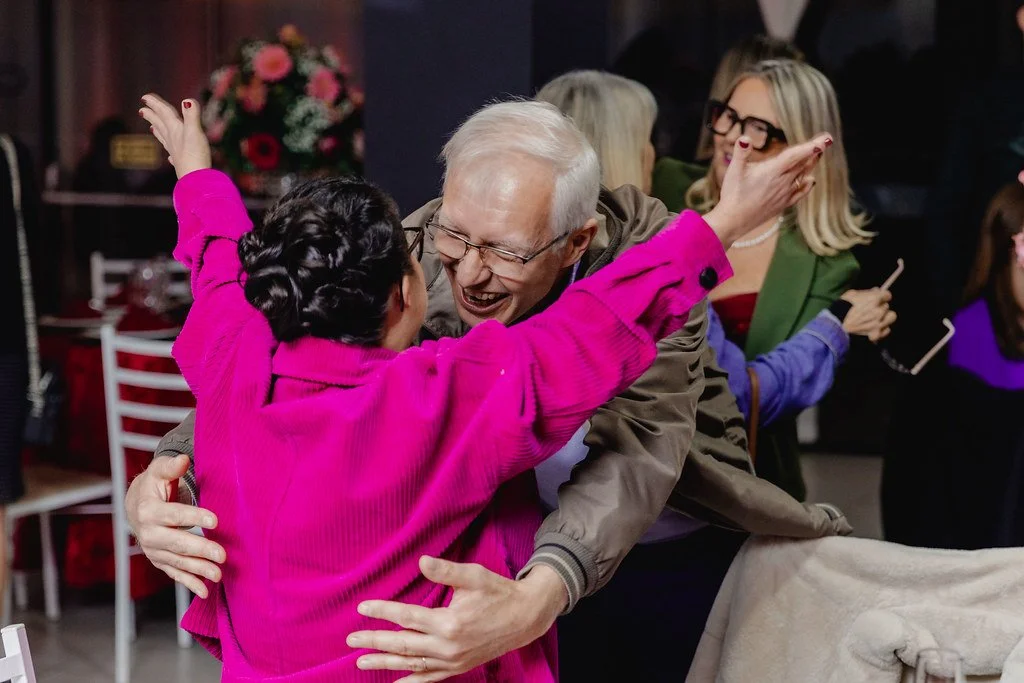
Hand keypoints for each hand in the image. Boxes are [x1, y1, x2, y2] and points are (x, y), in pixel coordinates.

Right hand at [125, 455, 224, 597]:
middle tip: (222, 555)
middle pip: (176, 542)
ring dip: (198, 569)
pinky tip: (204, 591)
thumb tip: (182, 460)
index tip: (215, 520)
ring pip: (177, 561)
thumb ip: (171, 467)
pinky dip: (189, 583)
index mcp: (148, 510)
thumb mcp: (159, 471)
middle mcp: (148, 533)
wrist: (135, 505)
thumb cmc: (154, 485)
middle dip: (200, 549)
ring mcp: (153, 550)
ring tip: (218, 575)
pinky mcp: (159, 560)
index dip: (194, 517)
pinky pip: (174, 573)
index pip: (174, 514)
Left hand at [139, 94, 211, 178]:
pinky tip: (170, 158)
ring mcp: (176, 153)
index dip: (156, 104)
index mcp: (176, 130)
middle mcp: (173, 140)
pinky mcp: (182, 164)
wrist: (196, 181)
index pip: (165, 114)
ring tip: (152, 128)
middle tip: (142, 110)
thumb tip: (187, 100)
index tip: (144, 97)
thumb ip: (192, 116)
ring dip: (159, 132)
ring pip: (165, 139)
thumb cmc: (195, 156)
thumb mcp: (195, 133)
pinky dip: (170, 154)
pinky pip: (173, 156)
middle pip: (161, 125)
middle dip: (153, 116)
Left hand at [347, 557, 565, 681]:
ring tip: (361, 662)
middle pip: (402, 645)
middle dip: (373, 642)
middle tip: (351, 640)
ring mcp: (453, 660)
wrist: (525, 618)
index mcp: (449, 622)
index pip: (406, 618)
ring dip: (384, 663)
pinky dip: (411, 681)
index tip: (362, 608)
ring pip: (411, 664)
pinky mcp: (459, 667)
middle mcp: (448, 646)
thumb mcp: (474, 576)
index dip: (382, 612)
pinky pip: (430, 678)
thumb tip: (421, 561)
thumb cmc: (498, 593)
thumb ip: (445, 571)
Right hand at [704, 133, 832, 246]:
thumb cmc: (732, 194)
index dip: (812, 145)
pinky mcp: (782, 205)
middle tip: (825, 140)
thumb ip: (741, 152)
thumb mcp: (733, 170)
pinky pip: (800, 193)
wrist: (733, 221)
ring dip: (811, 165)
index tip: (826, 138)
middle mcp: (782, 182)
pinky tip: (811, 181)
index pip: (796, 155)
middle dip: (815, 152)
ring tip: (818, 155)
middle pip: (803, 164)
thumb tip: (745, 137)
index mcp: (773, 171)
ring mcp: (784, 194)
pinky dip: (807, 185)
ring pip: (803, 177)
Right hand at [840, 288, 896, 341]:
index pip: (887, 295)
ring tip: (876, 319)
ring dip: (885, 317)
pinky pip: (887, 330)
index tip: (878, 299)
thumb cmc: (842, 307)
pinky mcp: (877, 334)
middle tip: (871, 310)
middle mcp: (879, 311)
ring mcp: (879, 323)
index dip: (882, 297)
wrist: (835, 325)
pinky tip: (874, 328)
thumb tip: (876, 290)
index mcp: (874, 299)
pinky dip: (882, 329)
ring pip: (891, 317)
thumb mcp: (851, 294)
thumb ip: (866, 292)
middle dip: (880, 307)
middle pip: (887, 306)